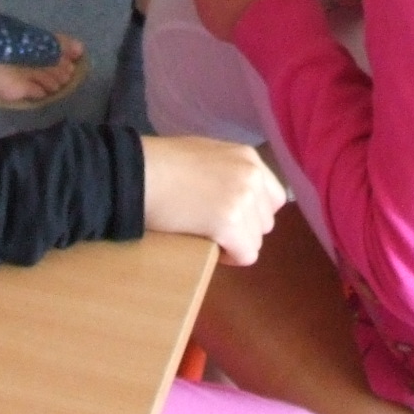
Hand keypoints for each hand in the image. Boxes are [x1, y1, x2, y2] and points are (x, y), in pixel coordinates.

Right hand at [141, 135, 287, 263]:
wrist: (139, 172)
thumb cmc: (162, 162)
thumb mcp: (206, 155)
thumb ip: (228, 171)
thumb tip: (234, 195)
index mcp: (249, 157)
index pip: (274, 198)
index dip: (253, 213)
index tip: (230, 218)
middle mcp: (253, 177)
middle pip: (266, 222)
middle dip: (244, 230)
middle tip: (215, 229)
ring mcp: (243, 200)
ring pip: (256, 240)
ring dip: (235, 244)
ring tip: (208, 236)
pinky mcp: (229, 223)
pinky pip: (245, 254)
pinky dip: (230, 257)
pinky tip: (210, 247)